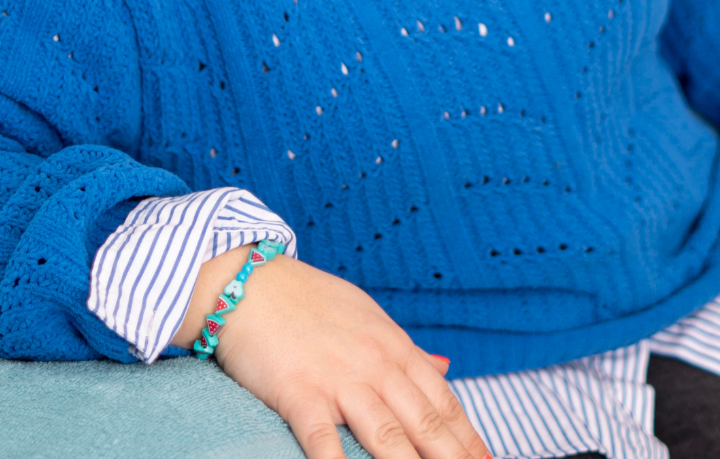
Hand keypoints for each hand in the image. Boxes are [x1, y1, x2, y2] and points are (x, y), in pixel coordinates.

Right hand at [175, 247, 489, 458]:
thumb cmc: (307, 299)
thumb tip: (447, 365)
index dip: (470, 439)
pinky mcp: (300, 391)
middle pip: (426, 424)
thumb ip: (406, 347)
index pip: (443, 401)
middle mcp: (375, 363)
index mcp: (392, 345)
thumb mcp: (366, 316)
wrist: (249, 279)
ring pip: (389, 435)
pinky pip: (324, 439)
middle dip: (455, 458)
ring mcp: (339, 378)